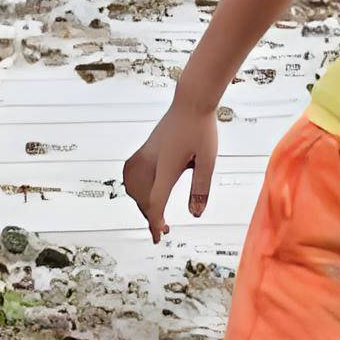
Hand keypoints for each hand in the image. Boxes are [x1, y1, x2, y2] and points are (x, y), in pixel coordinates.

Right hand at [122, 105, 220, 242]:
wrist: (190, 102)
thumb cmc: (202, 129)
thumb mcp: (208, 161)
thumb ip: (201, 188)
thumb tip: (195, 214)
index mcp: (167, 166)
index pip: (156, 200)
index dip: (155, 221)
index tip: (158, 236)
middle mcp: (151, 161)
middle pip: (142, 197)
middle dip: (150, 216)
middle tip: (164, 230)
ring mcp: (145, 154)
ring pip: (133, 187)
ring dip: (141, 202)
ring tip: (154, 212)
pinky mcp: (144, 149)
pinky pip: (131, 174)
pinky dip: (134, 188)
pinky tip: (142, 191)